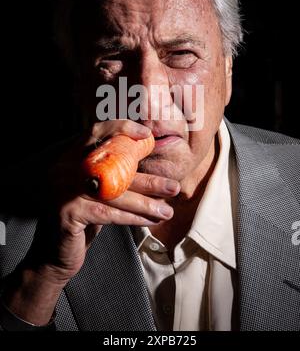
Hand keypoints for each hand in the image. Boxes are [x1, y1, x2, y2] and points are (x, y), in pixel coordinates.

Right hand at [3, 120, 179, 324]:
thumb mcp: (95, 191)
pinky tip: (150, 221)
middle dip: (148, 180)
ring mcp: (63, 189)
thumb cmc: (82, 218)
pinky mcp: (67, 212)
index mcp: (71, 156)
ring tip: (167, 210)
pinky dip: (133, 218)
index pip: (96, 132)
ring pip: (115, 194)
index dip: (122, 129)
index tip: (147, 135)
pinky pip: (108, 213)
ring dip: (147, 203)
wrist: (53, 254)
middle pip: (114, 168)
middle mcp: (64, 168)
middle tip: (173, 187)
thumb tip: (147, 162)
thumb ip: (111, 174)